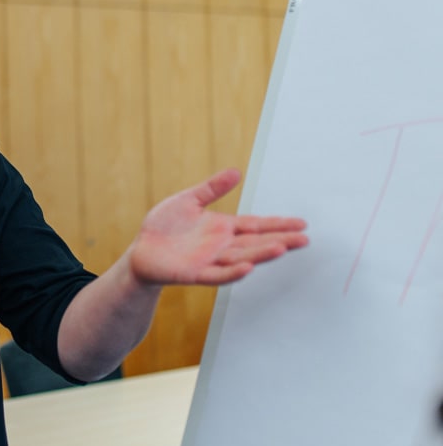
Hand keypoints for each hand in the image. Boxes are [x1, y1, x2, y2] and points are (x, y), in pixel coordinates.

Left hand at [130, 168, 307, 285]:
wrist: (141, 251)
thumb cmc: (164, 227)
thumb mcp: (188, 200)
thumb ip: (212, 188)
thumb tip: (236, 171)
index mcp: (223, 228)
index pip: (256, 225)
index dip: (277, 224)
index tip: (301, 223)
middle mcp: (222, 246)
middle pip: (255, 243)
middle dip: (280, 240)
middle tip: (304, 239)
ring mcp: (210, 261)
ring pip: (241, 258)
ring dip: (261, 254)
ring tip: (282, 248)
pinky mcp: (194, 273)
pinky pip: (217, 274)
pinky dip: (233, 272)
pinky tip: (248, 267)